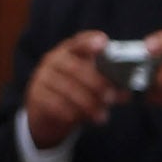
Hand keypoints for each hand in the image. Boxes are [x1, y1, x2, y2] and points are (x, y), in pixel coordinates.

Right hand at [22, 30, 119, 149]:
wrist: (47, 111)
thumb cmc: (77, 90)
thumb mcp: (93, 82)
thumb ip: (109, 84)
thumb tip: (126, 93)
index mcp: (71, 49)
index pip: (80, 41)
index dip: (91, 42)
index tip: (103, 44)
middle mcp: (54, 59)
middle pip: (75, 68)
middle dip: (96, 84)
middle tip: (111, 98)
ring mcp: (42, 77)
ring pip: (67, 89)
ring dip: (87, 104)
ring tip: (102, 117)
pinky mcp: (35, 96)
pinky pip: (55, 104)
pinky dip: (71, 113)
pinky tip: (82, 120)